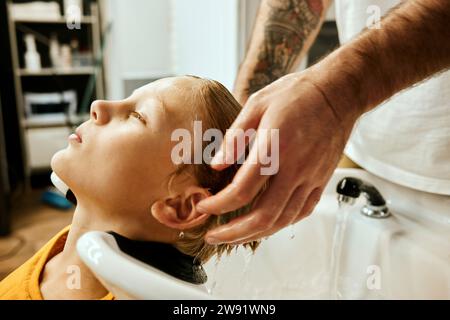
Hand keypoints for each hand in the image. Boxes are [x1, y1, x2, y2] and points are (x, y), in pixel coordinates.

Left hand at [196, 71, 358, 244]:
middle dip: (233, 232)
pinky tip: (266, 224)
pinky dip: (281, 224)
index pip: (242, 190)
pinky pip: (302, 212)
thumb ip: (235, 137)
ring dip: (255, 234)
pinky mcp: (322, 181)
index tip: (204, 205)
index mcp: (275, 148)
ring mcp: (311, 178)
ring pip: (283, 220)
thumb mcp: (257, 104)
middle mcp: (295, 168)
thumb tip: (216, 164)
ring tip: (234, 236)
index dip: (218, 204)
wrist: (338, 93)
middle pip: (263, 216)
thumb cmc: (297, 94)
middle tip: (213, 235)